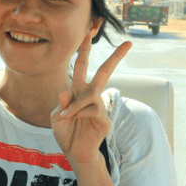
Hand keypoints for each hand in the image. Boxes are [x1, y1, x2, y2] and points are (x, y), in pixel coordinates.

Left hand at [52, 36, 131, 164]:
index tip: (88, 33)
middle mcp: (91, 95)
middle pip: (104, 72)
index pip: (82, 66)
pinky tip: (72, 121)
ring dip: (74, 105)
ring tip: (65, 116)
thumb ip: (61, 105)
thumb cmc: (66, 132)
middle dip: (115, 57)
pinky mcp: (104, 118)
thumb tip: (65, 91)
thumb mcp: (56, 117)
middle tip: (129, 43)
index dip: (84, 50)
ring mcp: (99, 106)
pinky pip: (91, 109)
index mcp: (78, 91)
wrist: (74, 152)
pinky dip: (78, 113)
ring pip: (90, 94)